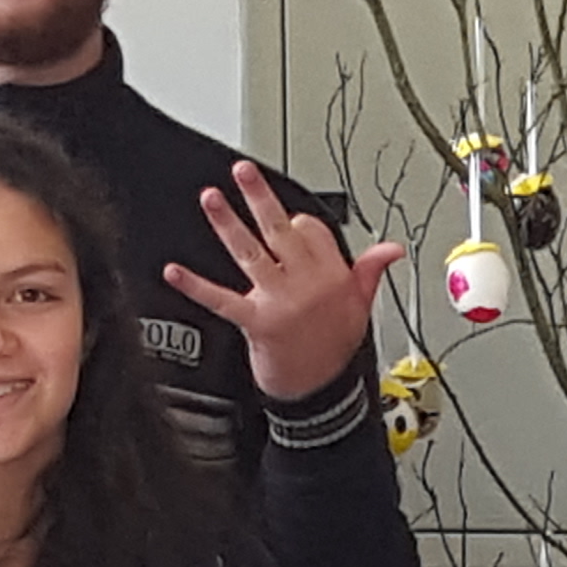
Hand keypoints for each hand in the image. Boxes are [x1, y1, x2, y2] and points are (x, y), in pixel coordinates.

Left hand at [163, 160, 403, 402]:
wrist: (319, 394)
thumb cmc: (335, 349)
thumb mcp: (363, 306)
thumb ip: (371, 271)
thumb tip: (392, 249)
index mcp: (333, 275)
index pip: (312, 230)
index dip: (298, 222)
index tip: (290, 222)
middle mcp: (307, 284)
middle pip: (280, 231)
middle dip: (260, 197)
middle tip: (242, 172)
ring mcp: (281, 302)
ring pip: (251, 253)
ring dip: (228, 224)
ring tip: (212, 199)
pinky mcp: (257, 322)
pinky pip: (222, 300)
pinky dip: (196, 286)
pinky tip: (175, 272)